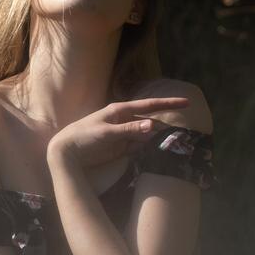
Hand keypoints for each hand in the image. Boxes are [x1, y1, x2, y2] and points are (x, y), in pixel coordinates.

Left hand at [47, 96, 188, 174]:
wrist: (67, 152)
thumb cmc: (83, 136)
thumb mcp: (106, 133)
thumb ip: (129, 130)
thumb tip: (152, 125)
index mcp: (121, 110)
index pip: (149, 105)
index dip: (168, 103)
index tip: (187, 102)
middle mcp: (125, 120)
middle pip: (151, 121)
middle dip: (166, 124)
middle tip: (183, 131)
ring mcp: (124, 134)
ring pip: (147, 135)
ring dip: (158, 138)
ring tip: (174, 143)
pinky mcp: (122, 147)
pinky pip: (140, 147)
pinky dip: (149, 149)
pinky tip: (158, 151)